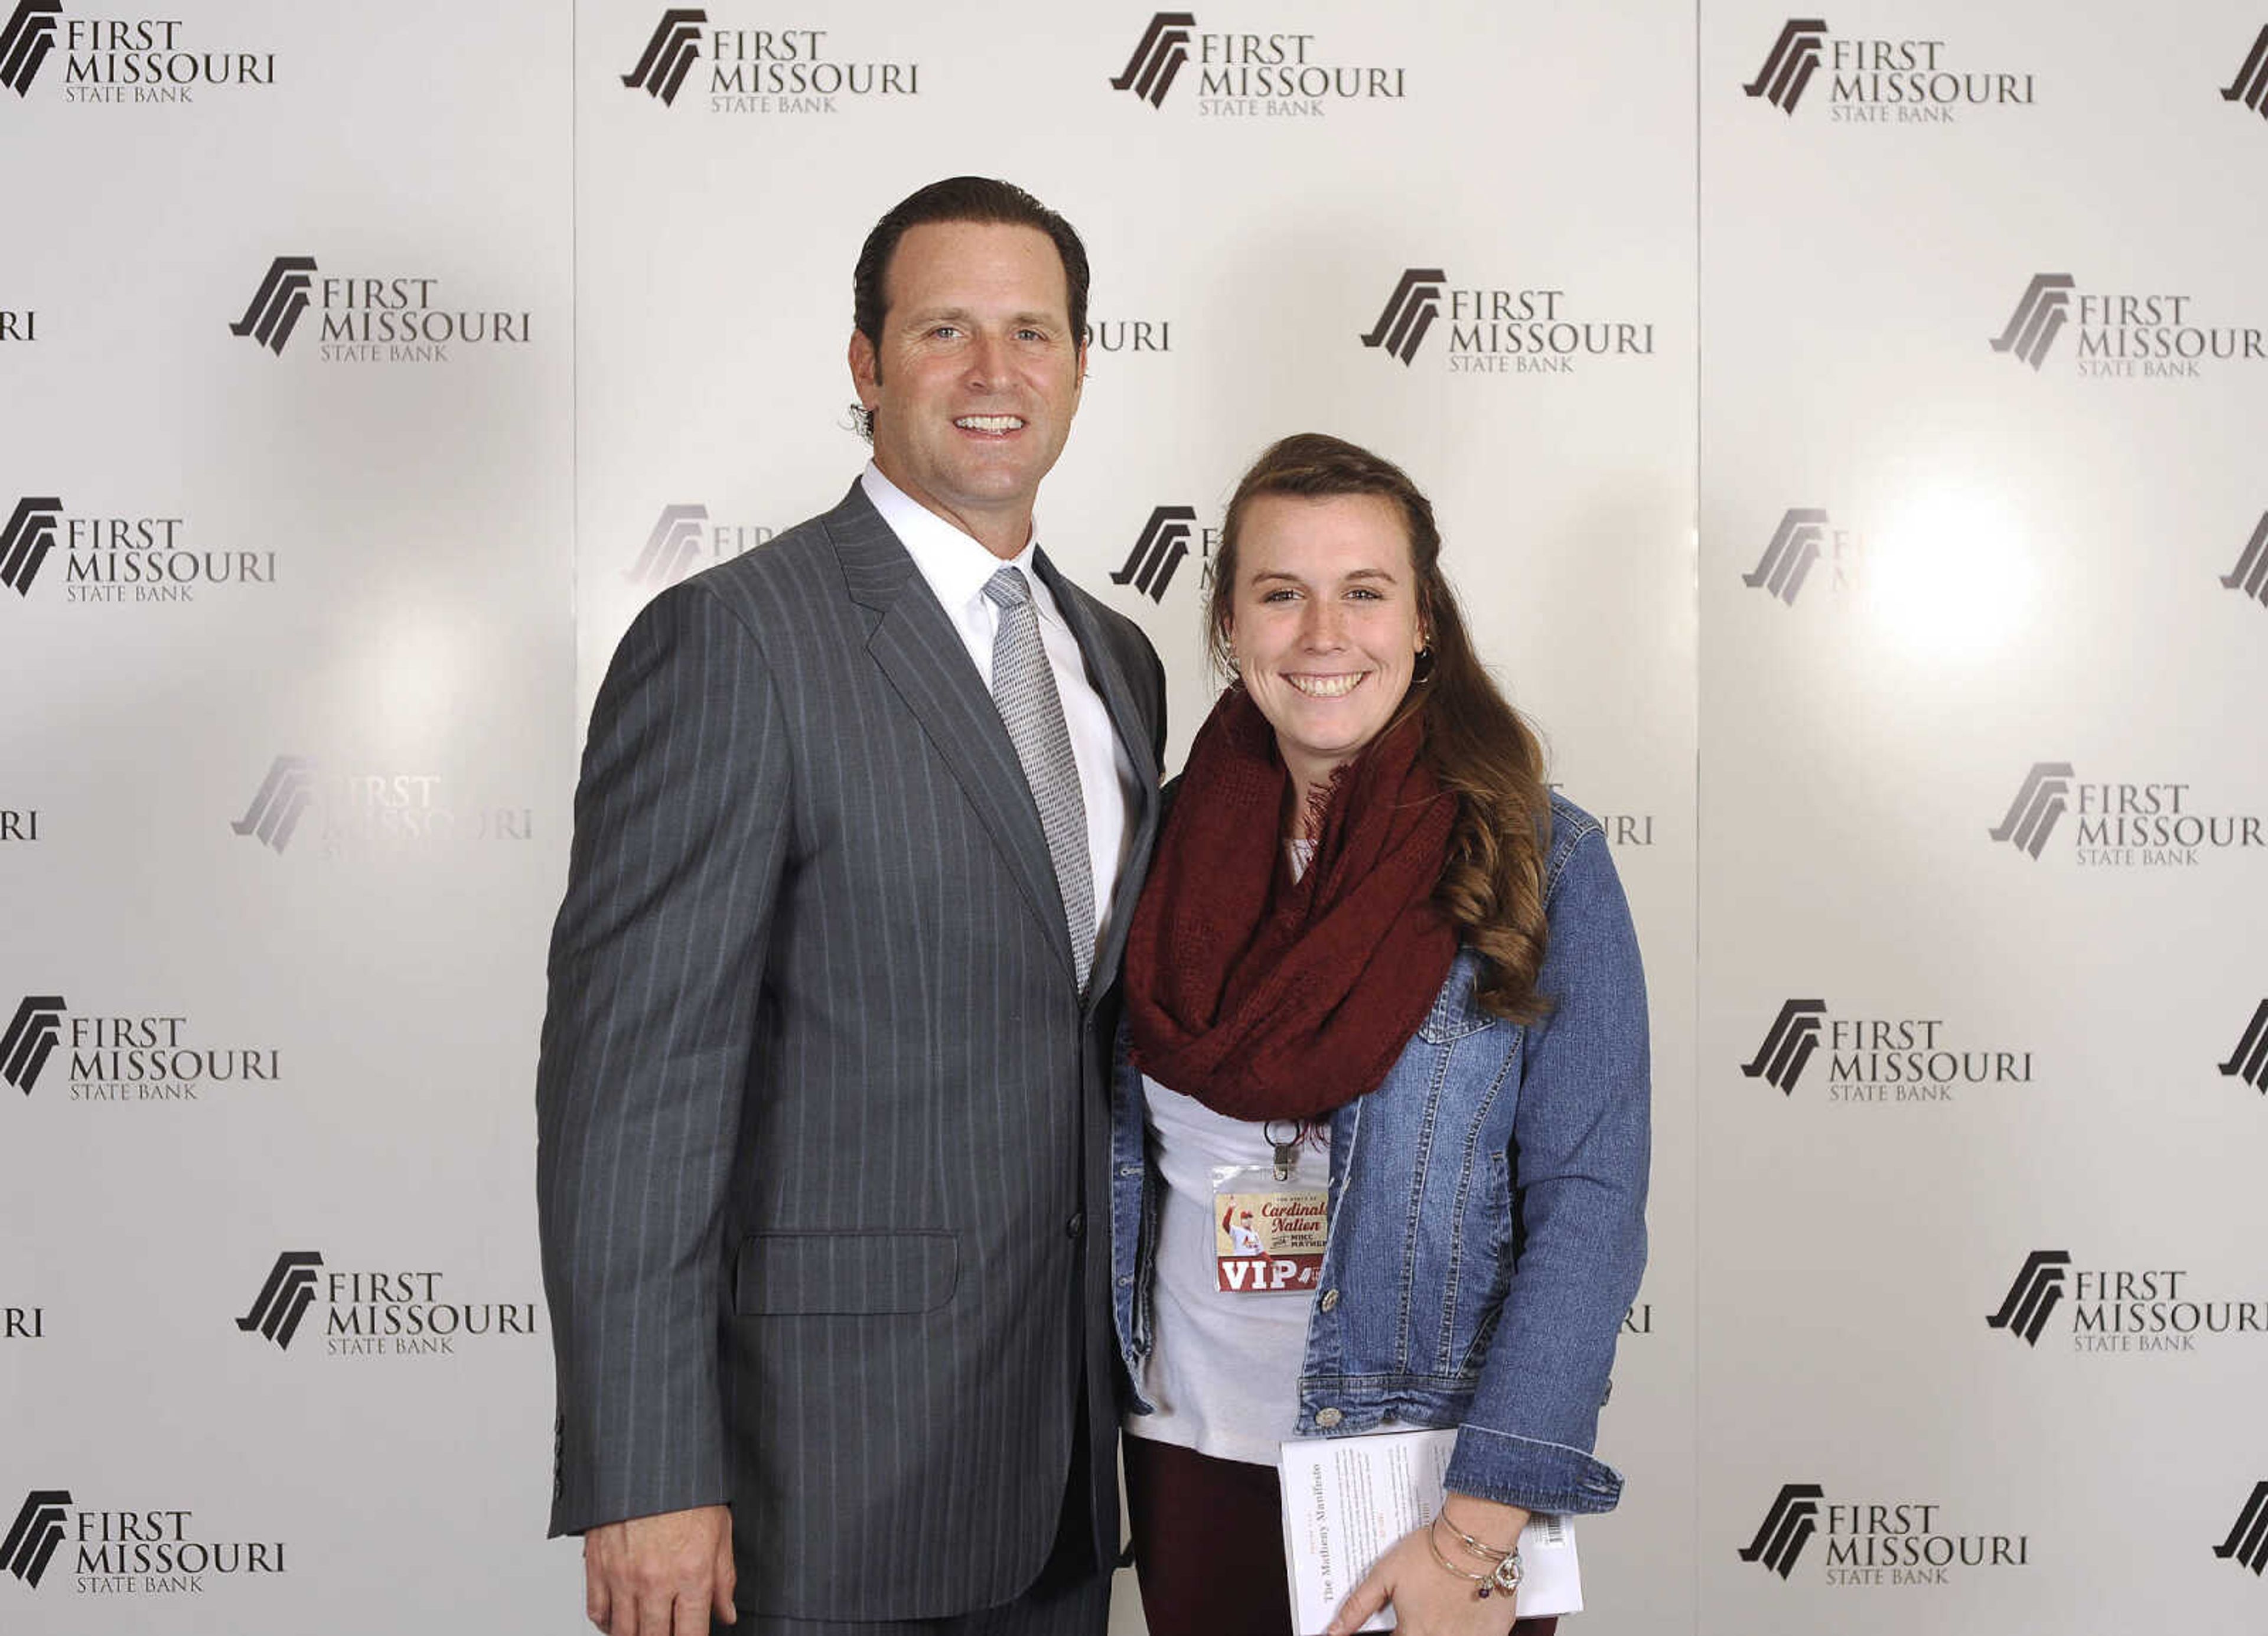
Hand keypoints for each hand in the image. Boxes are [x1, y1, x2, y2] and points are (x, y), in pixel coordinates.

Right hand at [583, 1504, 735, 1635]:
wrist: (651, 1457)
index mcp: (692, 1574)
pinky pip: (597, 1612)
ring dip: (636, 1634)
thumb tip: (727, 1614)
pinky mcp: (598, 1566)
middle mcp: (656, 1581)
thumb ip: (724, 1579)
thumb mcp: (720, 1532)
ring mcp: (623, 1576)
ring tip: (648, 1627)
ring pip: (623, 1633)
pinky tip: (621, 1617)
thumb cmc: (689, 1490)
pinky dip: (607, 1622)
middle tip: (669, 1629)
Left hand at [1327, 1496, 1528, 1635]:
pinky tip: (1465, 1610)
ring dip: (1442, 1627)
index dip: (1396, 1634)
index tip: (1400, 1626)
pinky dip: (1469, 1629)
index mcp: (1414, 1633)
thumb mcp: (1384, 1575)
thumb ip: (1357, 1607)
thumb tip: (1334, 1630)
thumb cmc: (1432, 1552)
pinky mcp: (1496, 1633)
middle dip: (1420, 1627)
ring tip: (1443, 1607)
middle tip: (1425, 1608)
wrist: (1474, 1537)